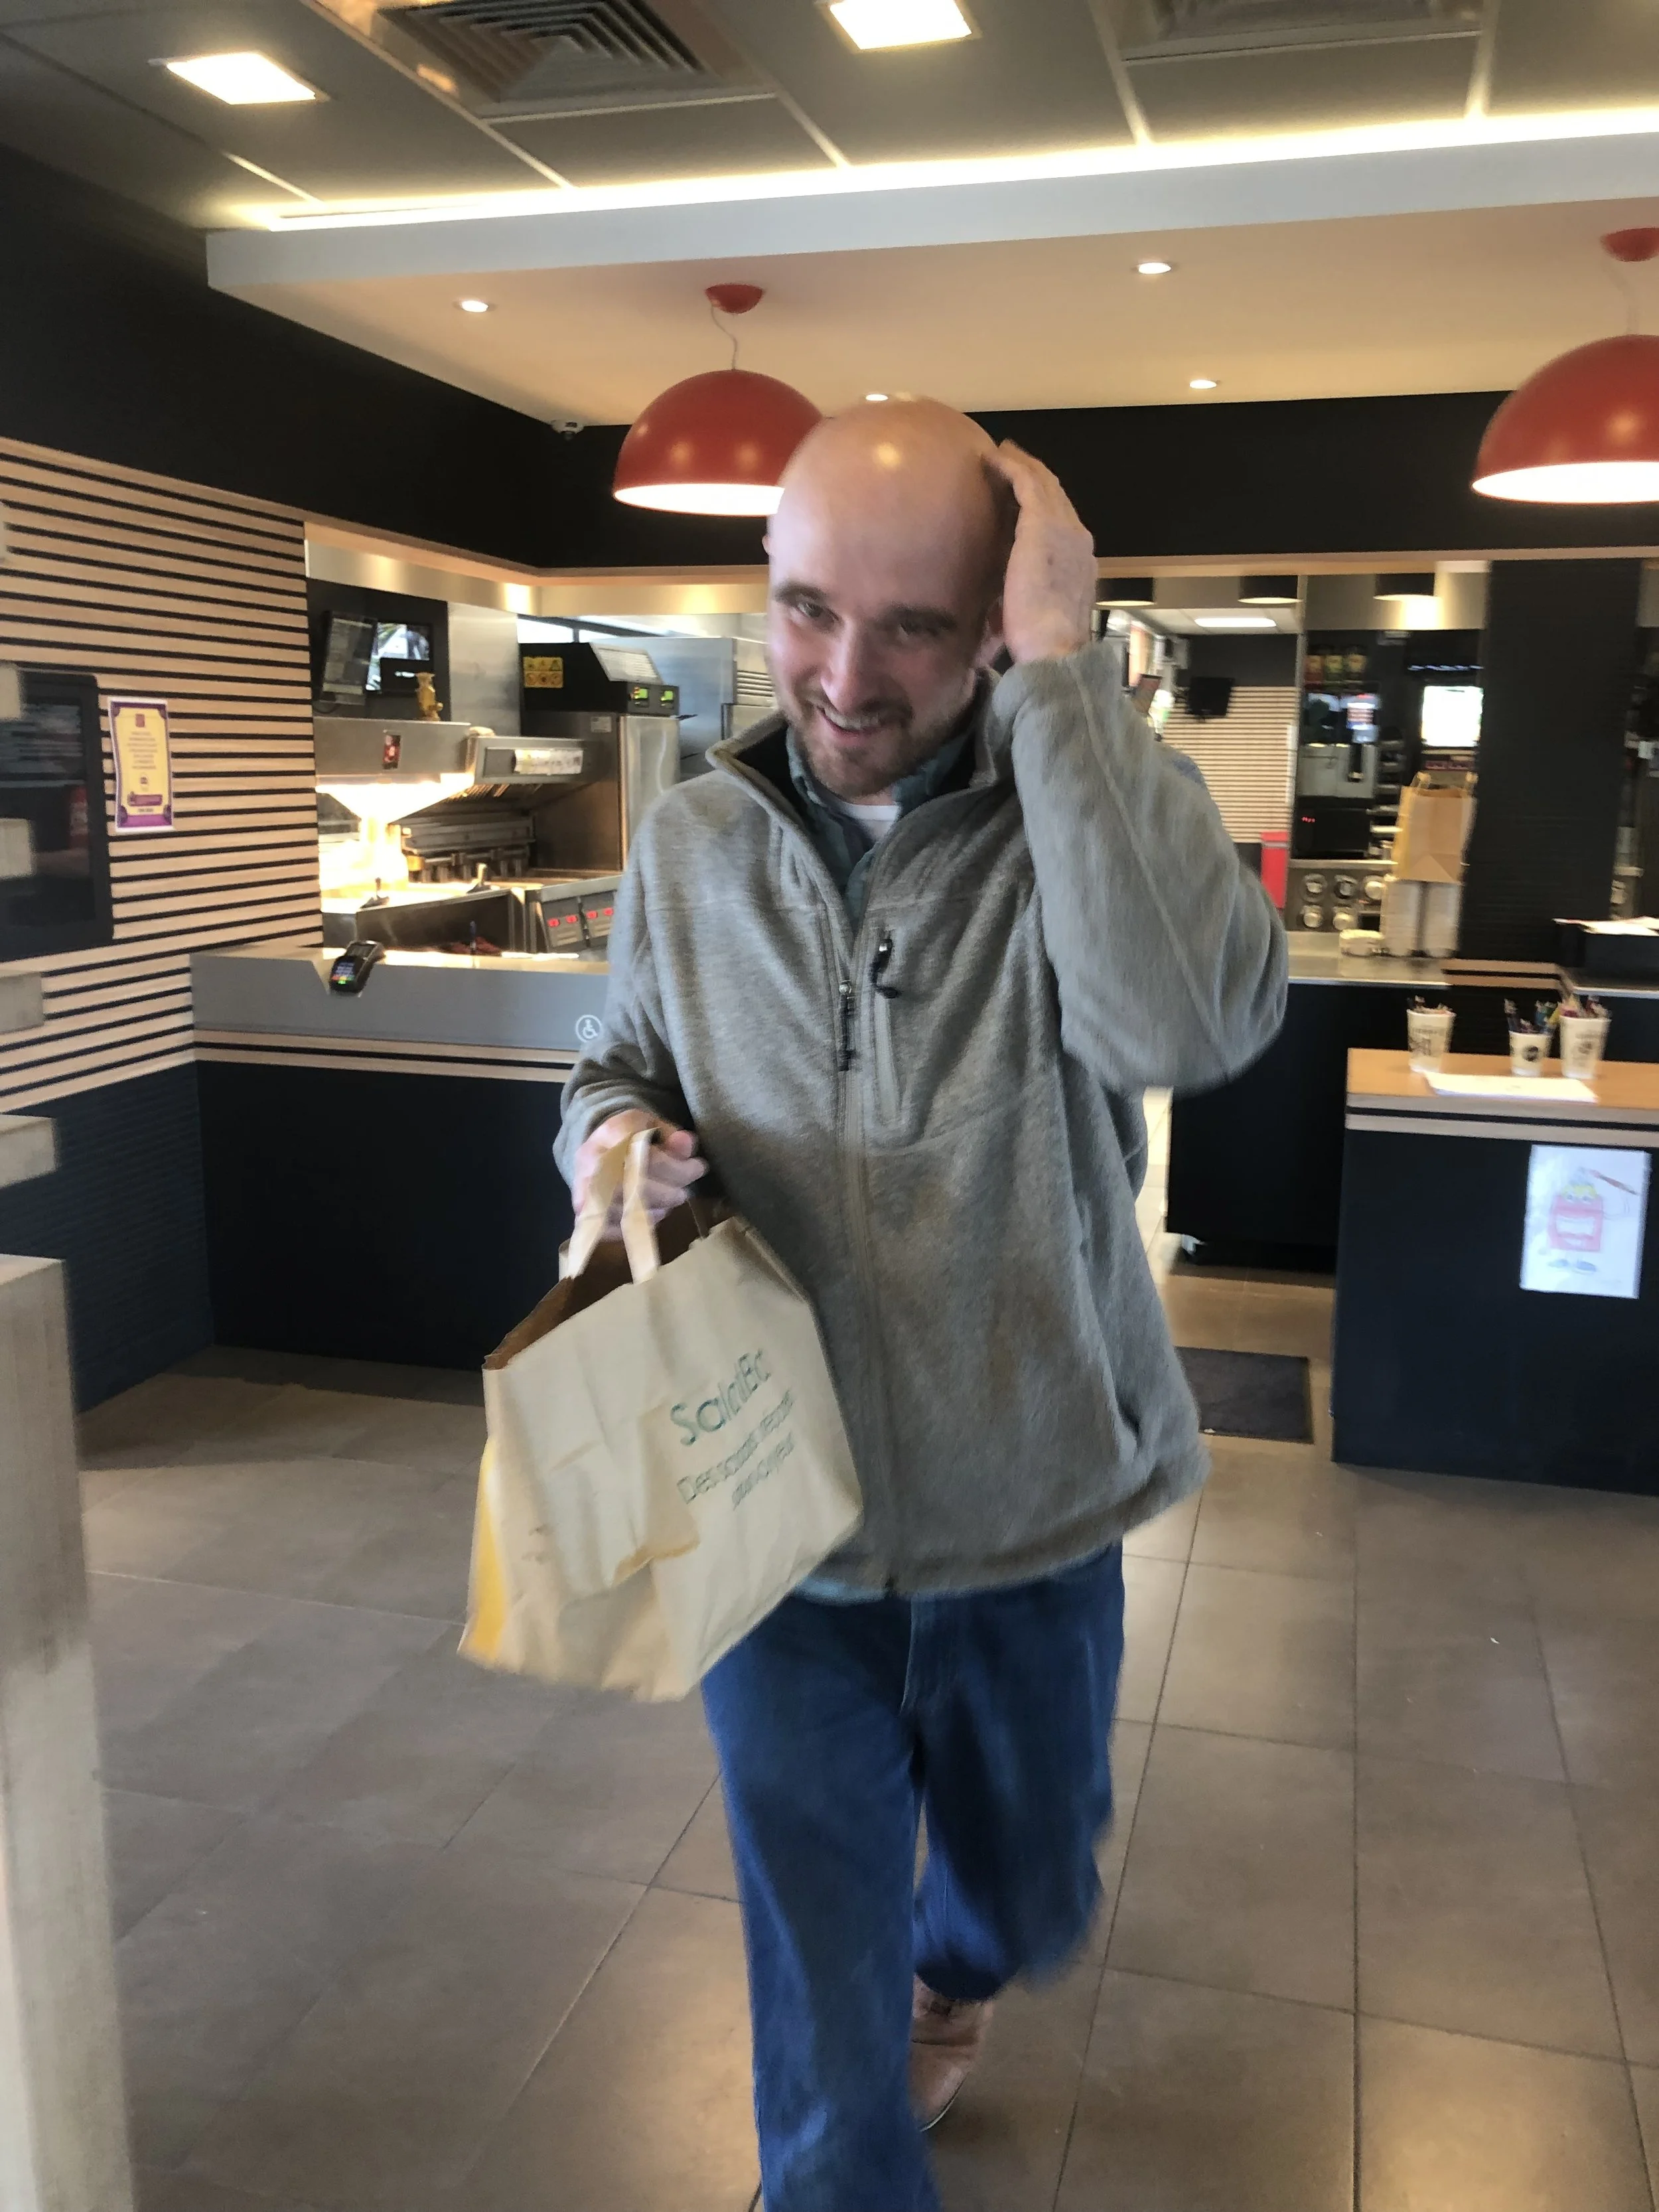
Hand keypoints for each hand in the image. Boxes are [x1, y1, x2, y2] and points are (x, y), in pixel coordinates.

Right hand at [572, 1108, 706, 1227]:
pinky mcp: (585, 1216)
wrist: (593, 1151)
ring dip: (660, 1209)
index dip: (679, 1167)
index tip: (698, 1167)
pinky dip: (641, 1225)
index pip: (650, 1158)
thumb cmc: (628, 1137)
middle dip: (672, 1191)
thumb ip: (671, 1134)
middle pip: (642, 1188)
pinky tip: (651, 1212)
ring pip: (633, 1212)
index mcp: (611, 1135)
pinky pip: (620, 1229)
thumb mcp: (651, 1124)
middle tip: (684, 1190)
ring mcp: (586, 1192)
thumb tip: (687, 1145)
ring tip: (670, 1199)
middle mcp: (593, 1164)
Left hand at [993, 441, 1095, 664]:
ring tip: (1000, 454)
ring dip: (1021, 465)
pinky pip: (1027, 483)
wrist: (1054, 650)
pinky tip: (993, 459)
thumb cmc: (1040, 646)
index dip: (1041, 503)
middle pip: (1055, 495)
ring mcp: (1064, 528)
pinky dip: (1011, 467)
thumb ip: (1023, 601)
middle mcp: (1077, 538)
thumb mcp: (1036, 616)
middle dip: (1034, 475)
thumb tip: (996, 611)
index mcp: (1078, 561)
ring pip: (1042, 483)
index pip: (1060, 521)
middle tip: (1010, 460)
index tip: (1020, 495)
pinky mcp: (1042, 524)